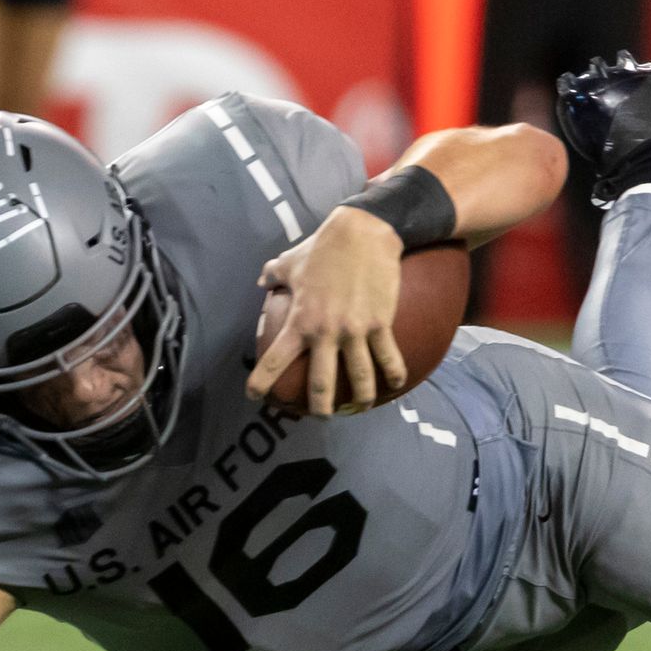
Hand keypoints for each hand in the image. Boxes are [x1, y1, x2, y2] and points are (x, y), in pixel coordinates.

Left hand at [248, 206, 407, 416]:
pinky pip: (388, 358)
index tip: (254, 397)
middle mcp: (326, 332)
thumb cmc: (323, 247)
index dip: (262, 382)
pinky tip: (396, 383)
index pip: (275, 360)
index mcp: (299, 321)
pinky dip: (394, 374)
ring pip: (360, 378)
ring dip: (362, 398)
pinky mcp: (380, 324)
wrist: (364, 233)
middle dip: (321, 408)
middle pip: (321, 384)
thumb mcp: (291, 261)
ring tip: (362, 407)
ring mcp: (355, 331)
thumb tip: (261, 280)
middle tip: (322, 416)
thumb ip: (273, 273)